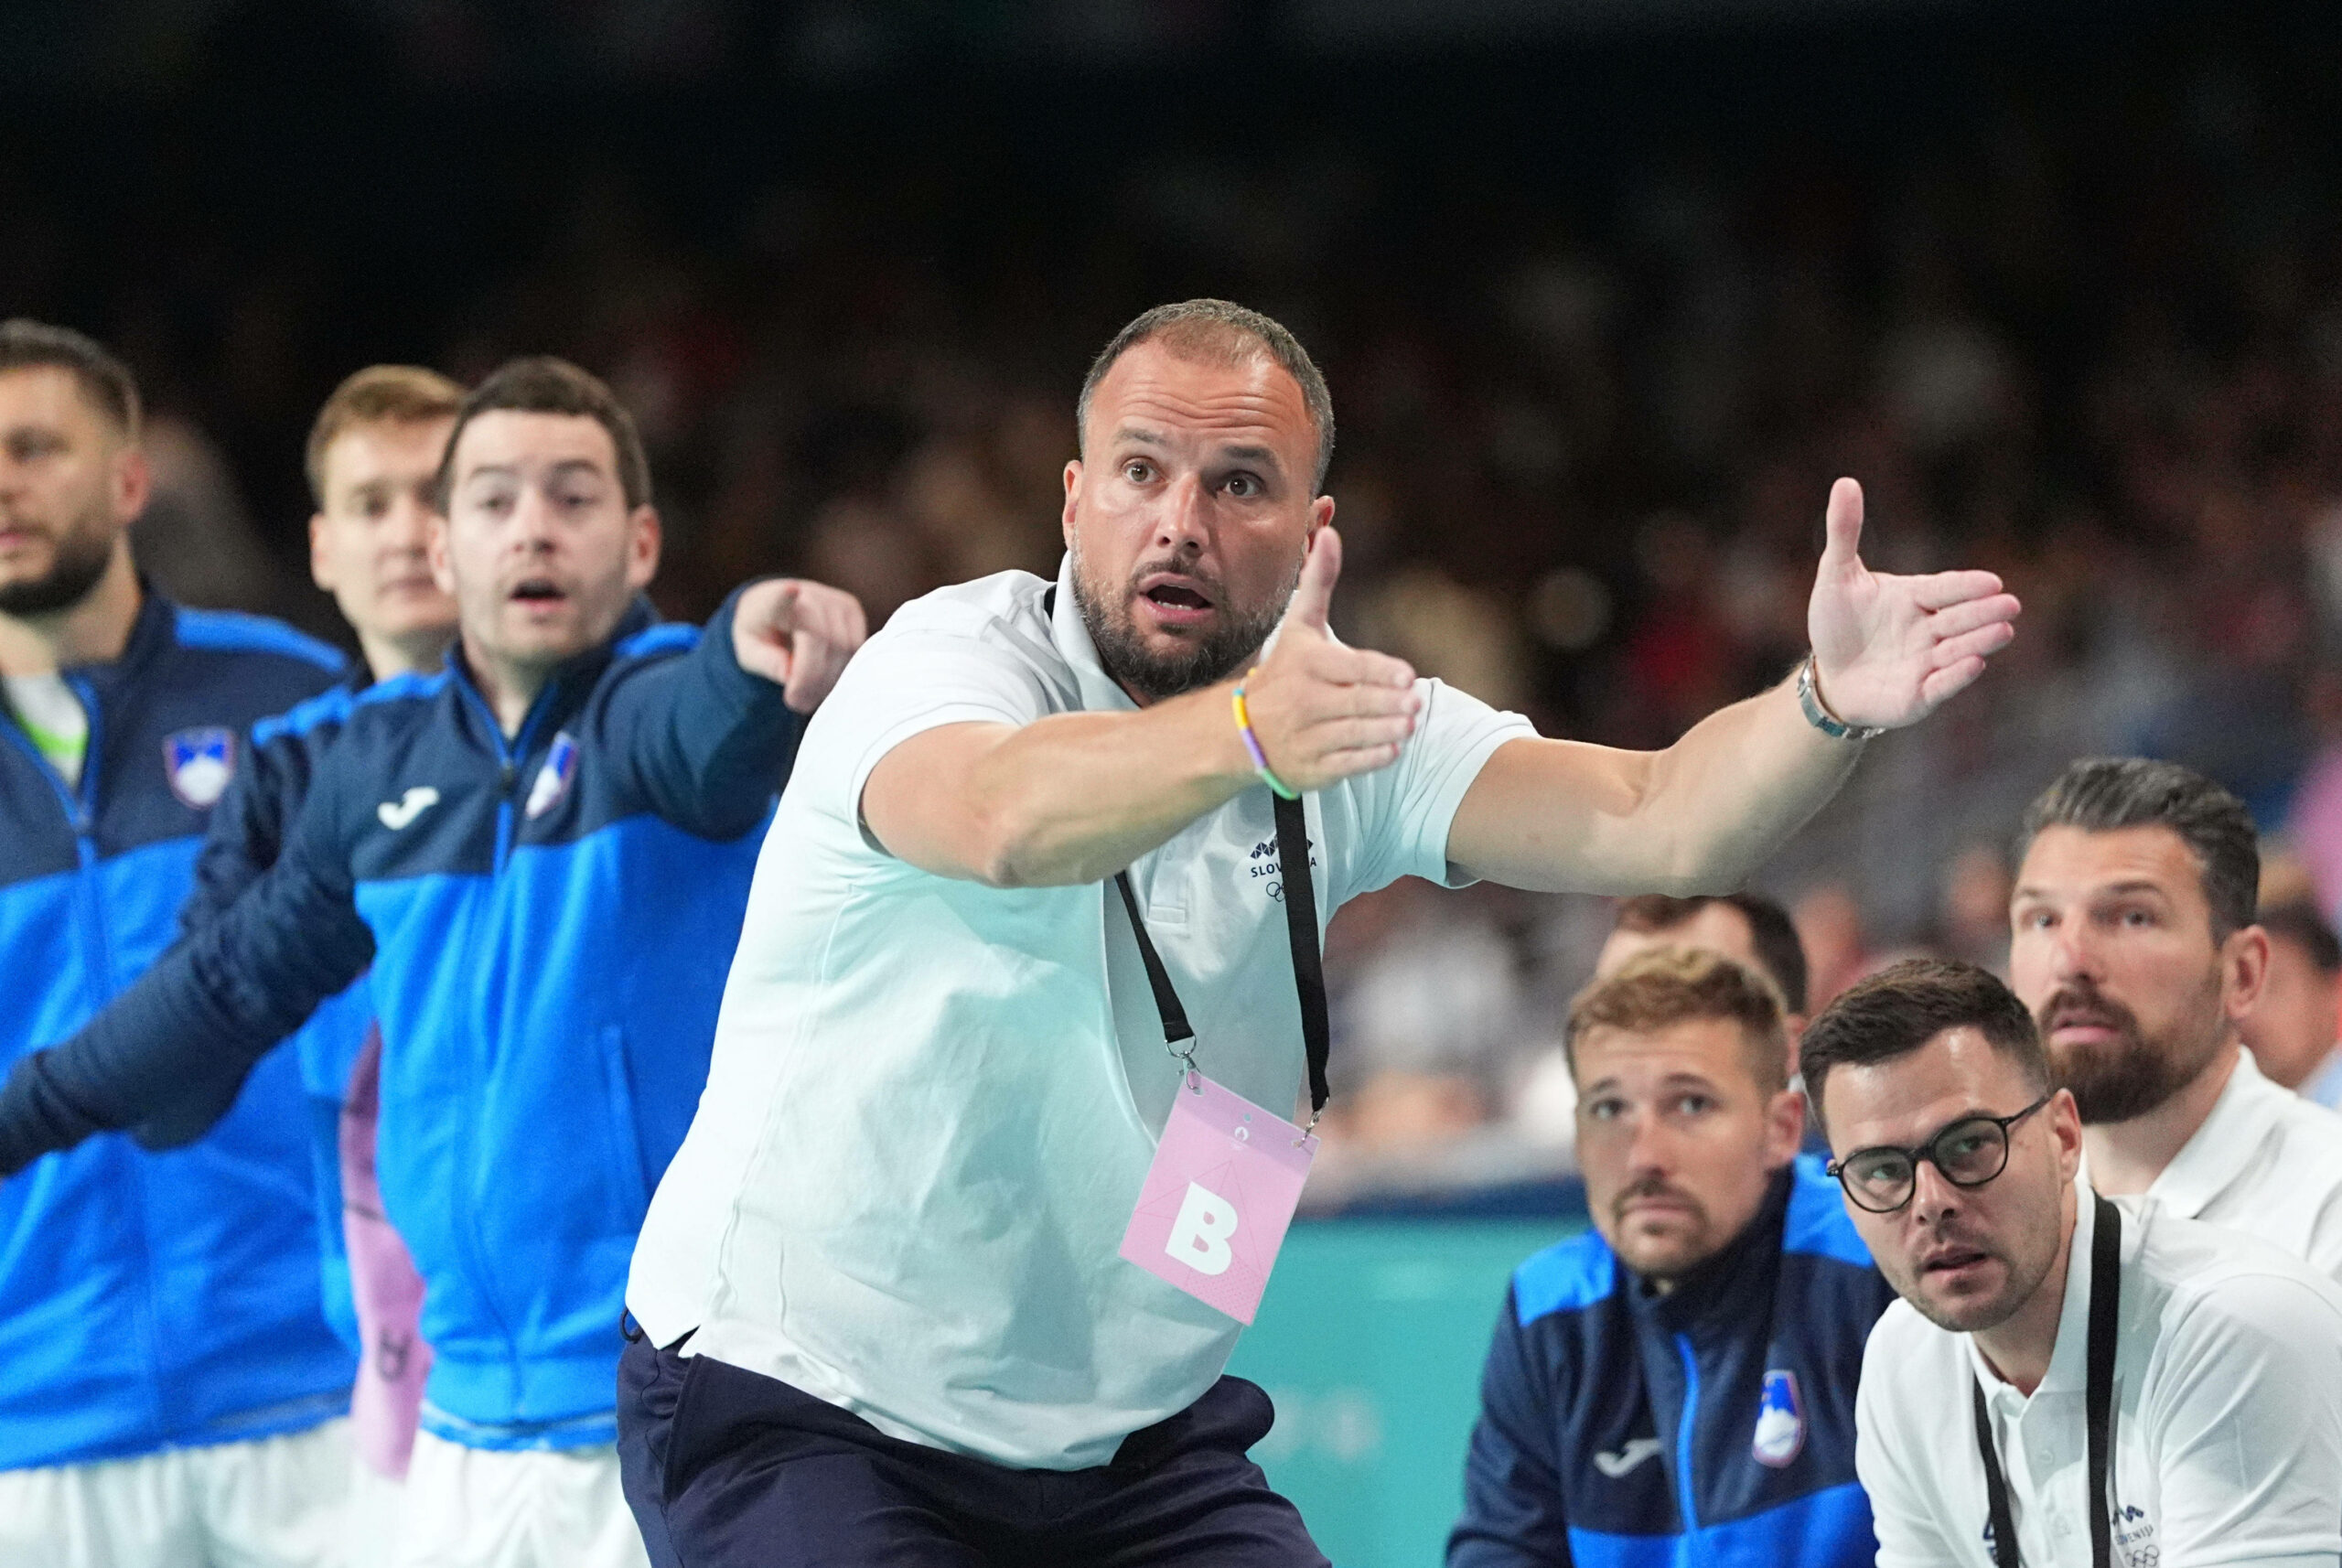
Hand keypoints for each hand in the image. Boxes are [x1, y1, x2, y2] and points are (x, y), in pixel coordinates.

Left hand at [731, 578, 868, 713]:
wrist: (778, 610)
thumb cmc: (761, 634)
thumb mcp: (749, 653)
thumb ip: (767, 663)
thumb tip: (789, 674)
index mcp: (770, 603)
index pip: (779, 599)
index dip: (785, 596)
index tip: (791, 590)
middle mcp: (807, 594)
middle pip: (822, 642)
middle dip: (812, 679)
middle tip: (795, 702)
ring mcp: (833, 600)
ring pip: (845, 649)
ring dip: (828, 680)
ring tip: (807, 693)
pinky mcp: (852, 609)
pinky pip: (857, 650)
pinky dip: (842, 670)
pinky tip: (823, 677)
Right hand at [1235, 528, 1420, 789]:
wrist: (1240, 731)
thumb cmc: (1282, 672)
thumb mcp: (1299, 627)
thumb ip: (1318, 582)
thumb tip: (1330, 530)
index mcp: (1305, 665)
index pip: (1351, 668)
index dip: (1381, 673)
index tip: (1407, 676)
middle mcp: (1304, 702)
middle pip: (1356, 702)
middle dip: (1389, 703)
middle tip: (1415, 703)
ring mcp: (1306, 737)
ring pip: (1354, 733)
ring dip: (1386, 729)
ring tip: (1409, 723)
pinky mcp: (1311, 768)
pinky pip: (1346, 763)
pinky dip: (1370, 757)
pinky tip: (1391, 748)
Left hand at [1806, 478, 2020, 729]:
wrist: (1828, 677)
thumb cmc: (1837, 624)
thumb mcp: (1836, 576)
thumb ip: (1845, 532)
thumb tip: (1845, 481)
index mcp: (1915, 598)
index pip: (1944, 589)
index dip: (1966, 587)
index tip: (1991, 582)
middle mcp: (1929, 630)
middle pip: (1958, 618)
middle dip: (1983, 612)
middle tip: (2009, 604)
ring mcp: (1927, 663)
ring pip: (1958, 650)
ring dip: (1980, 641)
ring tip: (2003, 631)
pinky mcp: (1919, 696)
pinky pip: (1941, 685)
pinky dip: (1957, 676)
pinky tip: (1974, 664)